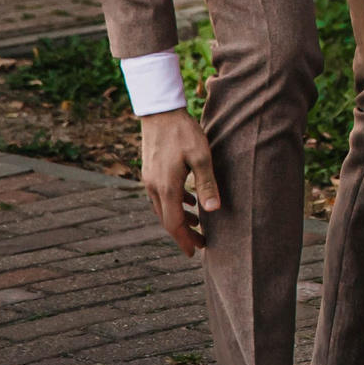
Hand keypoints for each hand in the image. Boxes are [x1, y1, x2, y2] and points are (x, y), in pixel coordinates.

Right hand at [140, 110, 220, 256]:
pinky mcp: (150, 171)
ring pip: (163, 208)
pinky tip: (188, 199)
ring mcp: (149, 179)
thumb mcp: (202, 156)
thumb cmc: (184, 132)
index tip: (196, 252)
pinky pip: (160, 196)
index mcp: (166, 188)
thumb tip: (213, 210)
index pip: (174, 223)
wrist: (160, 112)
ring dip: (180, 218)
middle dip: (184, 233)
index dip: (185, 240)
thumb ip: (207, 183)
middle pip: (167, 220)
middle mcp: (153, 188)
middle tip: (201, 242)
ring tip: (198, 223)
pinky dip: (174, 203)